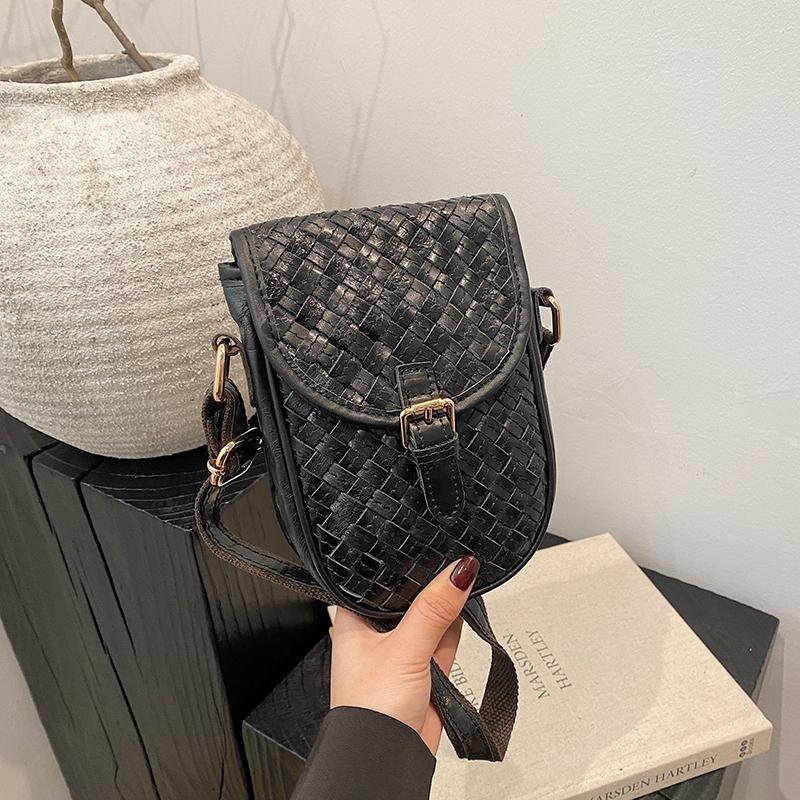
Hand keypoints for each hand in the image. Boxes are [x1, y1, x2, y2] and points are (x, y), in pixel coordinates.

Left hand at [329, 555, 479, 754]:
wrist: (388, 760)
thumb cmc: (369, 711)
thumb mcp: (405, 648)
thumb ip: (433, 609)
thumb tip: (458, 572)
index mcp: (355, 620)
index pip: (378, 580)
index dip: (402, 564)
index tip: (428, 544)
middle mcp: (376, 634)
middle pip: (408, 596)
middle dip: (430, 585)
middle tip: (452, 565)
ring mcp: (401, 651)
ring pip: (429, 616)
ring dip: (445, 606)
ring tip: (461, 585)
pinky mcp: (423, 670)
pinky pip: (443, 640)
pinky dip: (454, 631)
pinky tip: (464, 614)